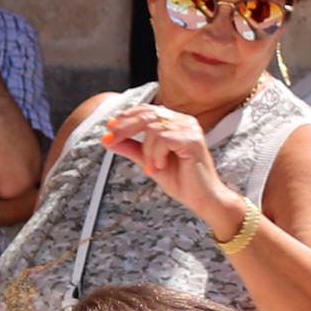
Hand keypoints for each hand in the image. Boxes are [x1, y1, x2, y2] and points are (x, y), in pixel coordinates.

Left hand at [96, 96, 242, 233]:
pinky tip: (160, 166)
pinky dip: (156, 154)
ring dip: (146, 152)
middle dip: (125, 128)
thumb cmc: (182, 181)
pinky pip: (163, 139)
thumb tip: (108, 140)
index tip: (109, 128)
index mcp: (176, 122)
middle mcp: (185, 121)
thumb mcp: (149, 162)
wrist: (202, 199)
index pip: (147, 111)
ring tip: (151, 168)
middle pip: (147, 115)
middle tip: (110, 140)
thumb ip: (132, 149)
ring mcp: (190, 128)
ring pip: (154, 129)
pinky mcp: (193, 139)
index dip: (126, 117)